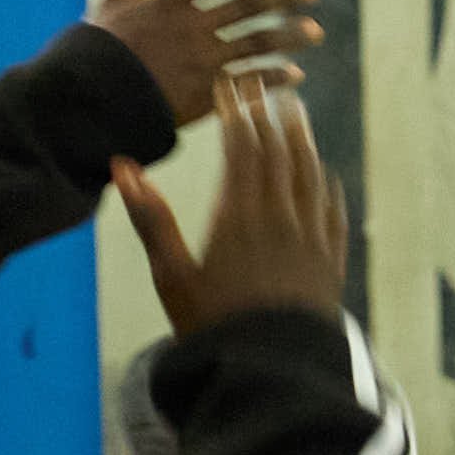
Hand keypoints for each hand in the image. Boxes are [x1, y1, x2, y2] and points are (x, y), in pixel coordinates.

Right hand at [88, 0, 325, 125]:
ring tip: (315, 32)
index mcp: (168, 3)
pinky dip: (275, 78)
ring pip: (258, 43)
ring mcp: (202, 61)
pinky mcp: (206, 94)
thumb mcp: (107, 9)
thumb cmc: (93, 56)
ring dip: (290, 37)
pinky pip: (251, 82)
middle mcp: (192, 28)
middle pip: (248, 6)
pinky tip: (295, 75)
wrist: (89, 104)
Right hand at [120, 63, 347, 330]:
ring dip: (301, 139)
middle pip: (279, 153)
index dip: (236, 114)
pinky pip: (332, 207)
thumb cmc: (210, 325)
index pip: (242, 149)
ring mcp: (312, 235)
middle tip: (262, 85)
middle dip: (268, 115)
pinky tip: (324, 174)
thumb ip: (149, 218)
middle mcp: (281, 217)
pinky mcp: (331, 258)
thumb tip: (122, 168)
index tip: (229, 86)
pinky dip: (325, 182)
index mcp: (240, 216)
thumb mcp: (171, 275)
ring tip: (294, 111)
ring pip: (310, 173)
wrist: (271, 369)